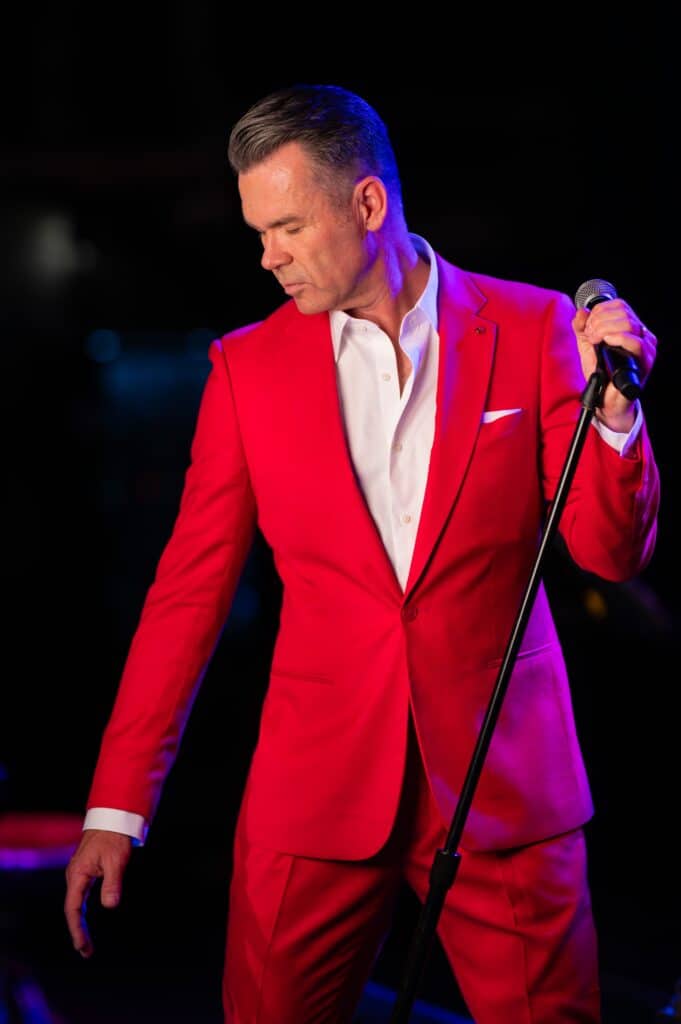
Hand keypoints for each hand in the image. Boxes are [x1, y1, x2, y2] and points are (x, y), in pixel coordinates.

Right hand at [64, 829, 131, 956]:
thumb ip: (113, 883)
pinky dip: (84, 911)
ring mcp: (80, 873)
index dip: (76, 928)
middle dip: (78, 931)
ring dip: (80, 923)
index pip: (73, 908)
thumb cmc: (113, 837)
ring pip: (76, 903)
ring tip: (86, 942)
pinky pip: (82, 896)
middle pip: (73, 909)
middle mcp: (75, 876)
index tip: (82, 945)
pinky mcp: (87, 871)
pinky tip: (88, 920)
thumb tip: (110, 906)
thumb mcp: (116, 860)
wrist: (113, 818)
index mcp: (78, 874)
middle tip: (86, 952)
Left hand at [572, 299, 656, 430]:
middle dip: (599, 321)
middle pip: (623, 312)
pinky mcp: (645, 361)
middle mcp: (641, 334)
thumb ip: (581, 328)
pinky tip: (606, 342)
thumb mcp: (586, 346)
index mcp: (629, 327)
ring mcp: (645, 347)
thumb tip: (580, 312)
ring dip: (606, 329)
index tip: (587, 327)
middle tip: (589, 336)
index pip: (619, 305)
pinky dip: (619, 338)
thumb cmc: (600, 372)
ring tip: (594, 341)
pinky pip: (636, 343)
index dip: (600, 311)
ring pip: (629, 323)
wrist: (604, 399)